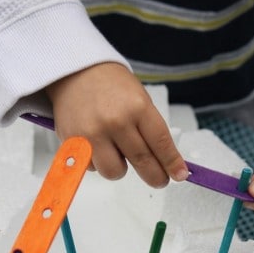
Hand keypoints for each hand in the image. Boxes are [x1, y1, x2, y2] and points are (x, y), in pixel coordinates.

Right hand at [46, 63, 187, 187]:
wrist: (75, 72)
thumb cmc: (111, 86)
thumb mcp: (139, 99)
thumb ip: (151, 129)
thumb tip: (166, 160)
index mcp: (137, 107)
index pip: (160, 143)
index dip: (171, 163)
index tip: (179, 175)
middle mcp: (116, 122)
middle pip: (142, 162)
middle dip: (155, 176)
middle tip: (159, 180)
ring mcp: (93, 134)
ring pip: (115, 172)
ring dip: (120, 169)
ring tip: (119, 154)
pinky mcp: (73, 143)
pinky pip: (93, 167)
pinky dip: (98, 162)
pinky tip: (97, 145)